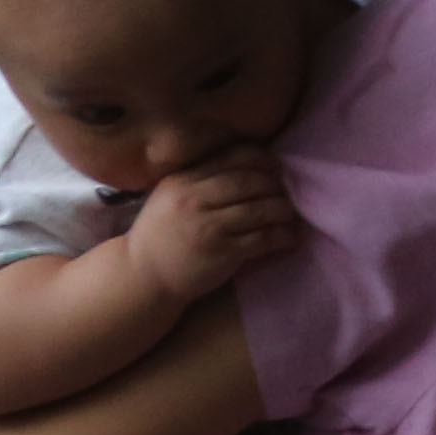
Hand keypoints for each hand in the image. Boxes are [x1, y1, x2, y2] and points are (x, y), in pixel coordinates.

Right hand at [126, 154, 301, 303]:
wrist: (143, 277)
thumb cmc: (160, 236)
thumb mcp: (169, 196)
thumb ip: (198, 178)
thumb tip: (246, 165)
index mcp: (183, 180)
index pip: (232, 157)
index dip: (261, 158)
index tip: (276, 166)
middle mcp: (195, 199)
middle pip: (249, 180)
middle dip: (275, 184)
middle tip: (287, 191)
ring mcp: (208, 227)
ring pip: (260, 208)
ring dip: (284, 210)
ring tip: (293, 214)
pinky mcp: (222, 253)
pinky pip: (262, 239)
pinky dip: (282, 236)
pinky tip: (291, 237)